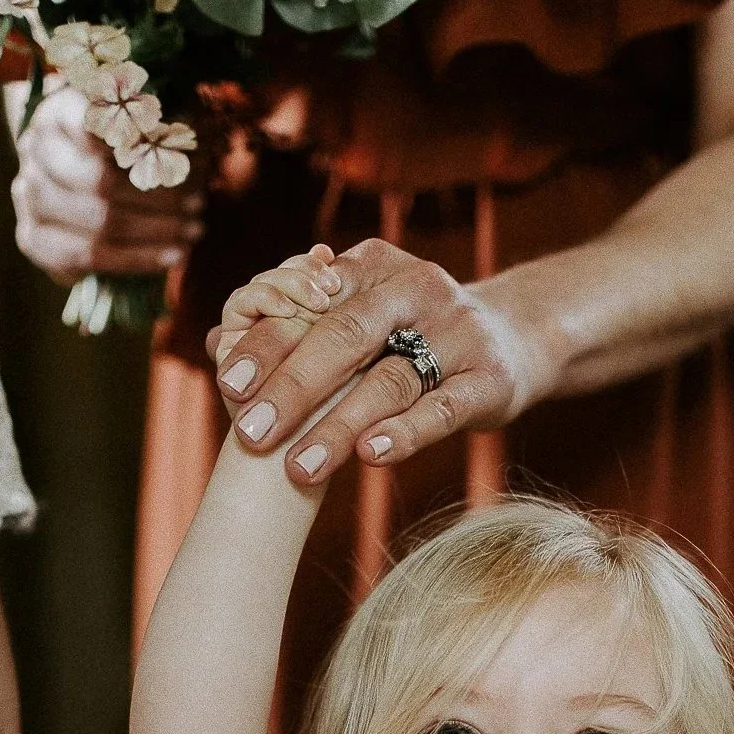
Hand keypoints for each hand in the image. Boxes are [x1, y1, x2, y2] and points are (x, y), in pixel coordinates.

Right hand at [9, 83, 203, 284]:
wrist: (71, 176)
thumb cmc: (116, 144)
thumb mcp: (138, 119)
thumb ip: (159, 123)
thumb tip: (194, 137)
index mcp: (60, 110)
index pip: (91, 122)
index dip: (133, 140)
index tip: (174, 151)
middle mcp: (37, 150)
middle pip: (99, 181)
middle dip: (158, 198)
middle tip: (198, 205)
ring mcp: (29, 195)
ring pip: (98, 223)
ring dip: (155, 231)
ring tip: (193, 231)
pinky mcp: (33, 238)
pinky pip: (88, 257)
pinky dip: (137, 259)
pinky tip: (172, 256)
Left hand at [217, 237, 540, 482]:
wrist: (516, 339)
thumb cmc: (416, 333)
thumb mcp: (365, 312)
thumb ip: (299, 326)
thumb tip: (216, 343)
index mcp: (376, 267)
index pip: (312, 302)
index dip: (268, 342)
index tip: (228, 381)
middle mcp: (417, 290)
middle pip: (345, 337)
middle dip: (293, 388)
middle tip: (251, 432)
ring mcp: (457, 334)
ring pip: (389, 380)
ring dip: (338, 426)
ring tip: (298, 467)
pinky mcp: (489, 380)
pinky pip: (441, 409)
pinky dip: (404, 432)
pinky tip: (369, 456)